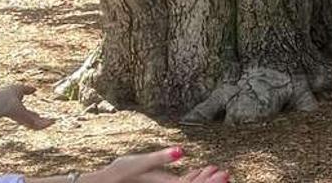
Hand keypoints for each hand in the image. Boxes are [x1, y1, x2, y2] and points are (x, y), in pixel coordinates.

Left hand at [0, 83, 53, 128]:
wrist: (0, 103)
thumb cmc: (5, 95)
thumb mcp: (18, 89)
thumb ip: (26, 89)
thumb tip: (34, 89)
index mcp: (17, 110)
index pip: (27, 115)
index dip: (34, 115)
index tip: (40, 115)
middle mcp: (20, 118)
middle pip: (33, 122)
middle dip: (42, 121)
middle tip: (52, 121)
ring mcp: (23, 121)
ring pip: (37, 125)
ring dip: (46, 123)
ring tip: (54, 121)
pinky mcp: (26, 123)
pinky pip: (38, 125)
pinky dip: (46, 124)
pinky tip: (53, 121)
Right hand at [87, 147, 229, 182]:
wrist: (105, 182)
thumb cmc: (119, 173)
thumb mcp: (138, 163)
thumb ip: (160, 158)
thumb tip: (181, 151)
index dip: (210, 182)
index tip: (224, 174)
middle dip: (210, 181)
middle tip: (226, 173)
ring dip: (203, 180)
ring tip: (217, 170)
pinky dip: (192, 179)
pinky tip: (199, 172)